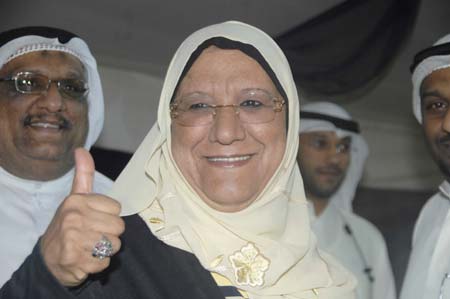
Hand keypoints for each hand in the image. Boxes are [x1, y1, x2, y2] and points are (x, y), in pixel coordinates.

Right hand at [40, 148, 124, 286]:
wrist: (49, 259)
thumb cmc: (68, 225)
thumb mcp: (75, 197)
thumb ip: (83, 174)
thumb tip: (81, 149)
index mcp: (77, 201)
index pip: (117, 209)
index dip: (109, 216)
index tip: (94, 219)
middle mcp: (74, 218)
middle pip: (119, 227)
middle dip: (109, 234)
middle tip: (92, 235)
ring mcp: (73, 240)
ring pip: (114, 245)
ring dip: (105, 249)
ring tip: (89, 246)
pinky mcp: (75, 260)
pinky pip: (105, 261)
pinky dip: (98, 263)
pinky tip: (85, 258)